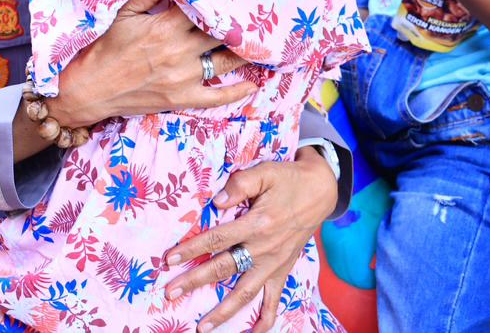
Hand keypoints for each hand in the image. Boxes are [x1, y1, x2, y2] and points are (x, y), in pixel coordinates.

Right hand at [50, 0, 255, 127]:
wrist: (89, 89)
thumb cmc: (104, 47)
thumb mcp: (123, 13)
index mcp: (166, 27)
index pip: (204, 9)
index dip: (221, 0)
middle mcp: (180, 52)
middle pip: (221, 34)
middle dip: (239, 25)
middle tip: (259, 15)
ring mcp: (183, 78)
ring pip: (225, 62)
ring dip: (246, 53)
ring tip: (264, 43)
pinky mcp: (181, 99)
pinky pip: (216, 97)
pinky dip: (237, 92)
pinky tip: (253, 83)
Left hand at [163, 150, 338, 331]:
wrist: (320, 190)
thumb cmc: (287, 178)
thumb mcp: (265, 172)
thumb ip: (241, 184)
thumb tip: (217, 202)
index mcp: (258, 223)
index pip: (217, 239)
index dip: (192, 248)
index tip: (169, 259)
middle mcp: (265, 248)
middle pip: (224, 268)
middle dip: (195, 281)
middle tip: (170, 292)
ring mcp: (274, 263)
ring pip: (246, 292)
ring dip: (223, 311)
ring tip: (202, 328)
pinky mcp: (283, 269)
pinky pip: (274, 299)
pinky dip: (265, 319)